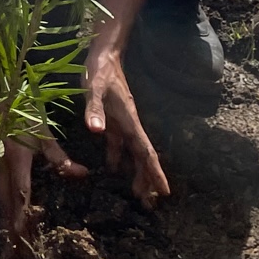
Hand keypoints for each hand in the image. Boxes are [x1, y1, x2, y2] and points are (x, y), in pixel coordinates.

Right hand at [0, 132, 86, 258]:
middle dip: (10, 235)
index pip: (19, 200)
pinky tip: (8, 220)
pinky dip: (4, 211)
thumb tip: (82, 174)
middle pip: (6, 209)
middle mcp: (1, 169)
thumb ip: (59, 157)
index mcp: (16, 163)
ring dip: (6, 225)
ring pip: (1, 203)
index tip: (21, 245)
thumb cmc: (22, 110)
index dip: (20, 224)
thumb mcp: (43, 132)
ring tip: (10, 249)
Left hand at [83, 45, 168, 205]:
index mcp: (129, 120)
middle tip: (151, 205)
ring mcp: (122, 122)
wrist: (103, 54)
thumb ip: (94, 109)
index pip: (146, 151)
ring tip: (138, 194)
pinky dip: (118, 158)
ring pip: (132, 153)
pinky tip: (113, 169)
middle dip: (148, 180)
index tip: (165, 191)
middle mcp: (129, 124)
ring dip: (135, 172)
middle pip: (142, 157)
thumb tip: (96, 131)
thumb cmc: (99, 70)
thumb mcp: (93, 87)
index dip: (155, 172)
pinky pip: (118, 144)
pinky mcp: (112, 118)